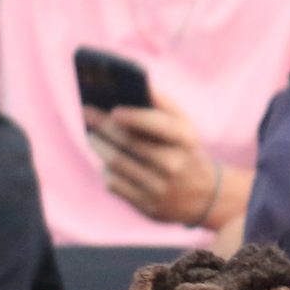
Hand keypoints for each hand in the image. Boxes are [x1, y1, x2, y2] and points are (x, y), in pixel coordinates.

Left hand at [85, 92, 226, 227]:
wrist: (203, 195)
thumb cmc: (184, 150)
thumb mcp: (184, 126)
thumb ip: (163, 104)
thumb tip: (138, 84)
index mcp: (185, 139)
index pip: (159, 125)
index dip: (135, 117)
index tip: (114, 110)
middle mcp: (173, 164)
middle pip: (129, 143)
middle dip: (104, 126)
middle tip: (86, 112)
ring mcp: (159, 187)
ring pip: (117, 163)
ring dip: (100, 145)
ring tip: (91, 134)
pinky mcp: (146, 205)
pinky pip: (115, 184)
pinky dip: (106, 169)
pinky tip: (104, 159)